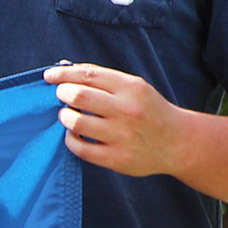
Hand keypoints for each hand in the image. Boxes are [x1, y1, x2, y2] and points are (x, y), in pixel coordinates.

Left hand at [48, 61, 191, 174]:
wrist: (177, 142)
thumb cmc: (148, 110)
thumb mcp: (135, 87)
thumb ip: (104, 79)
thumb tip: (66, 70)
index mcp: (132, 88)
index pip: (88, 75)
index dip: (63, 74)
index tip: (49, 76)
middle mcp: (127, 110)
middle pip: (78, 96)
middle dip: (62, 94)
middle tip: (62, 96)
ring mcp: (122, 136)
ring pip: (76, 122)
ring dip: (65, 116)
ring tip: (69, 115)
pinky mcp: (117, 158)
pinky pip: (80, 148)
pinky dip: (71, 138)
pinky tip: (75, 134)